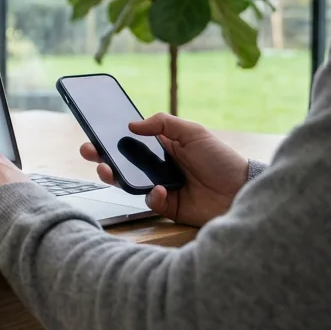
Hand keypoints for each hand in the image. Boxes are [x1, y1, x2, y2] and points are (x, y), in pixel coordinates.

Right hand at [80, 113, 248, 227]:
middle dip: (101, 157)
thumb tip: (132, 125)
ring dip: (114, 176)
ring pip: (128, 182)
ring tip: (107, 170)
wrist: (241, 191)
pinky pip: (149, 201)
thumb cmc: (221, 159)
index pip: (130, 140)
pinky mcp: (167, 206)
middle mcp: (157, 166)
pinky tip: (160, 190)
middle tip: (89, 152)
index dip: (111, 137)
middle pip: (121, 162)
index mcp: (162, 146)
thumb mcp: (193, 132)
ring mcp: (160, 186)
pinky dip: (151, 196)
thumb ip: (163, 123)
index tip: (93, 133)